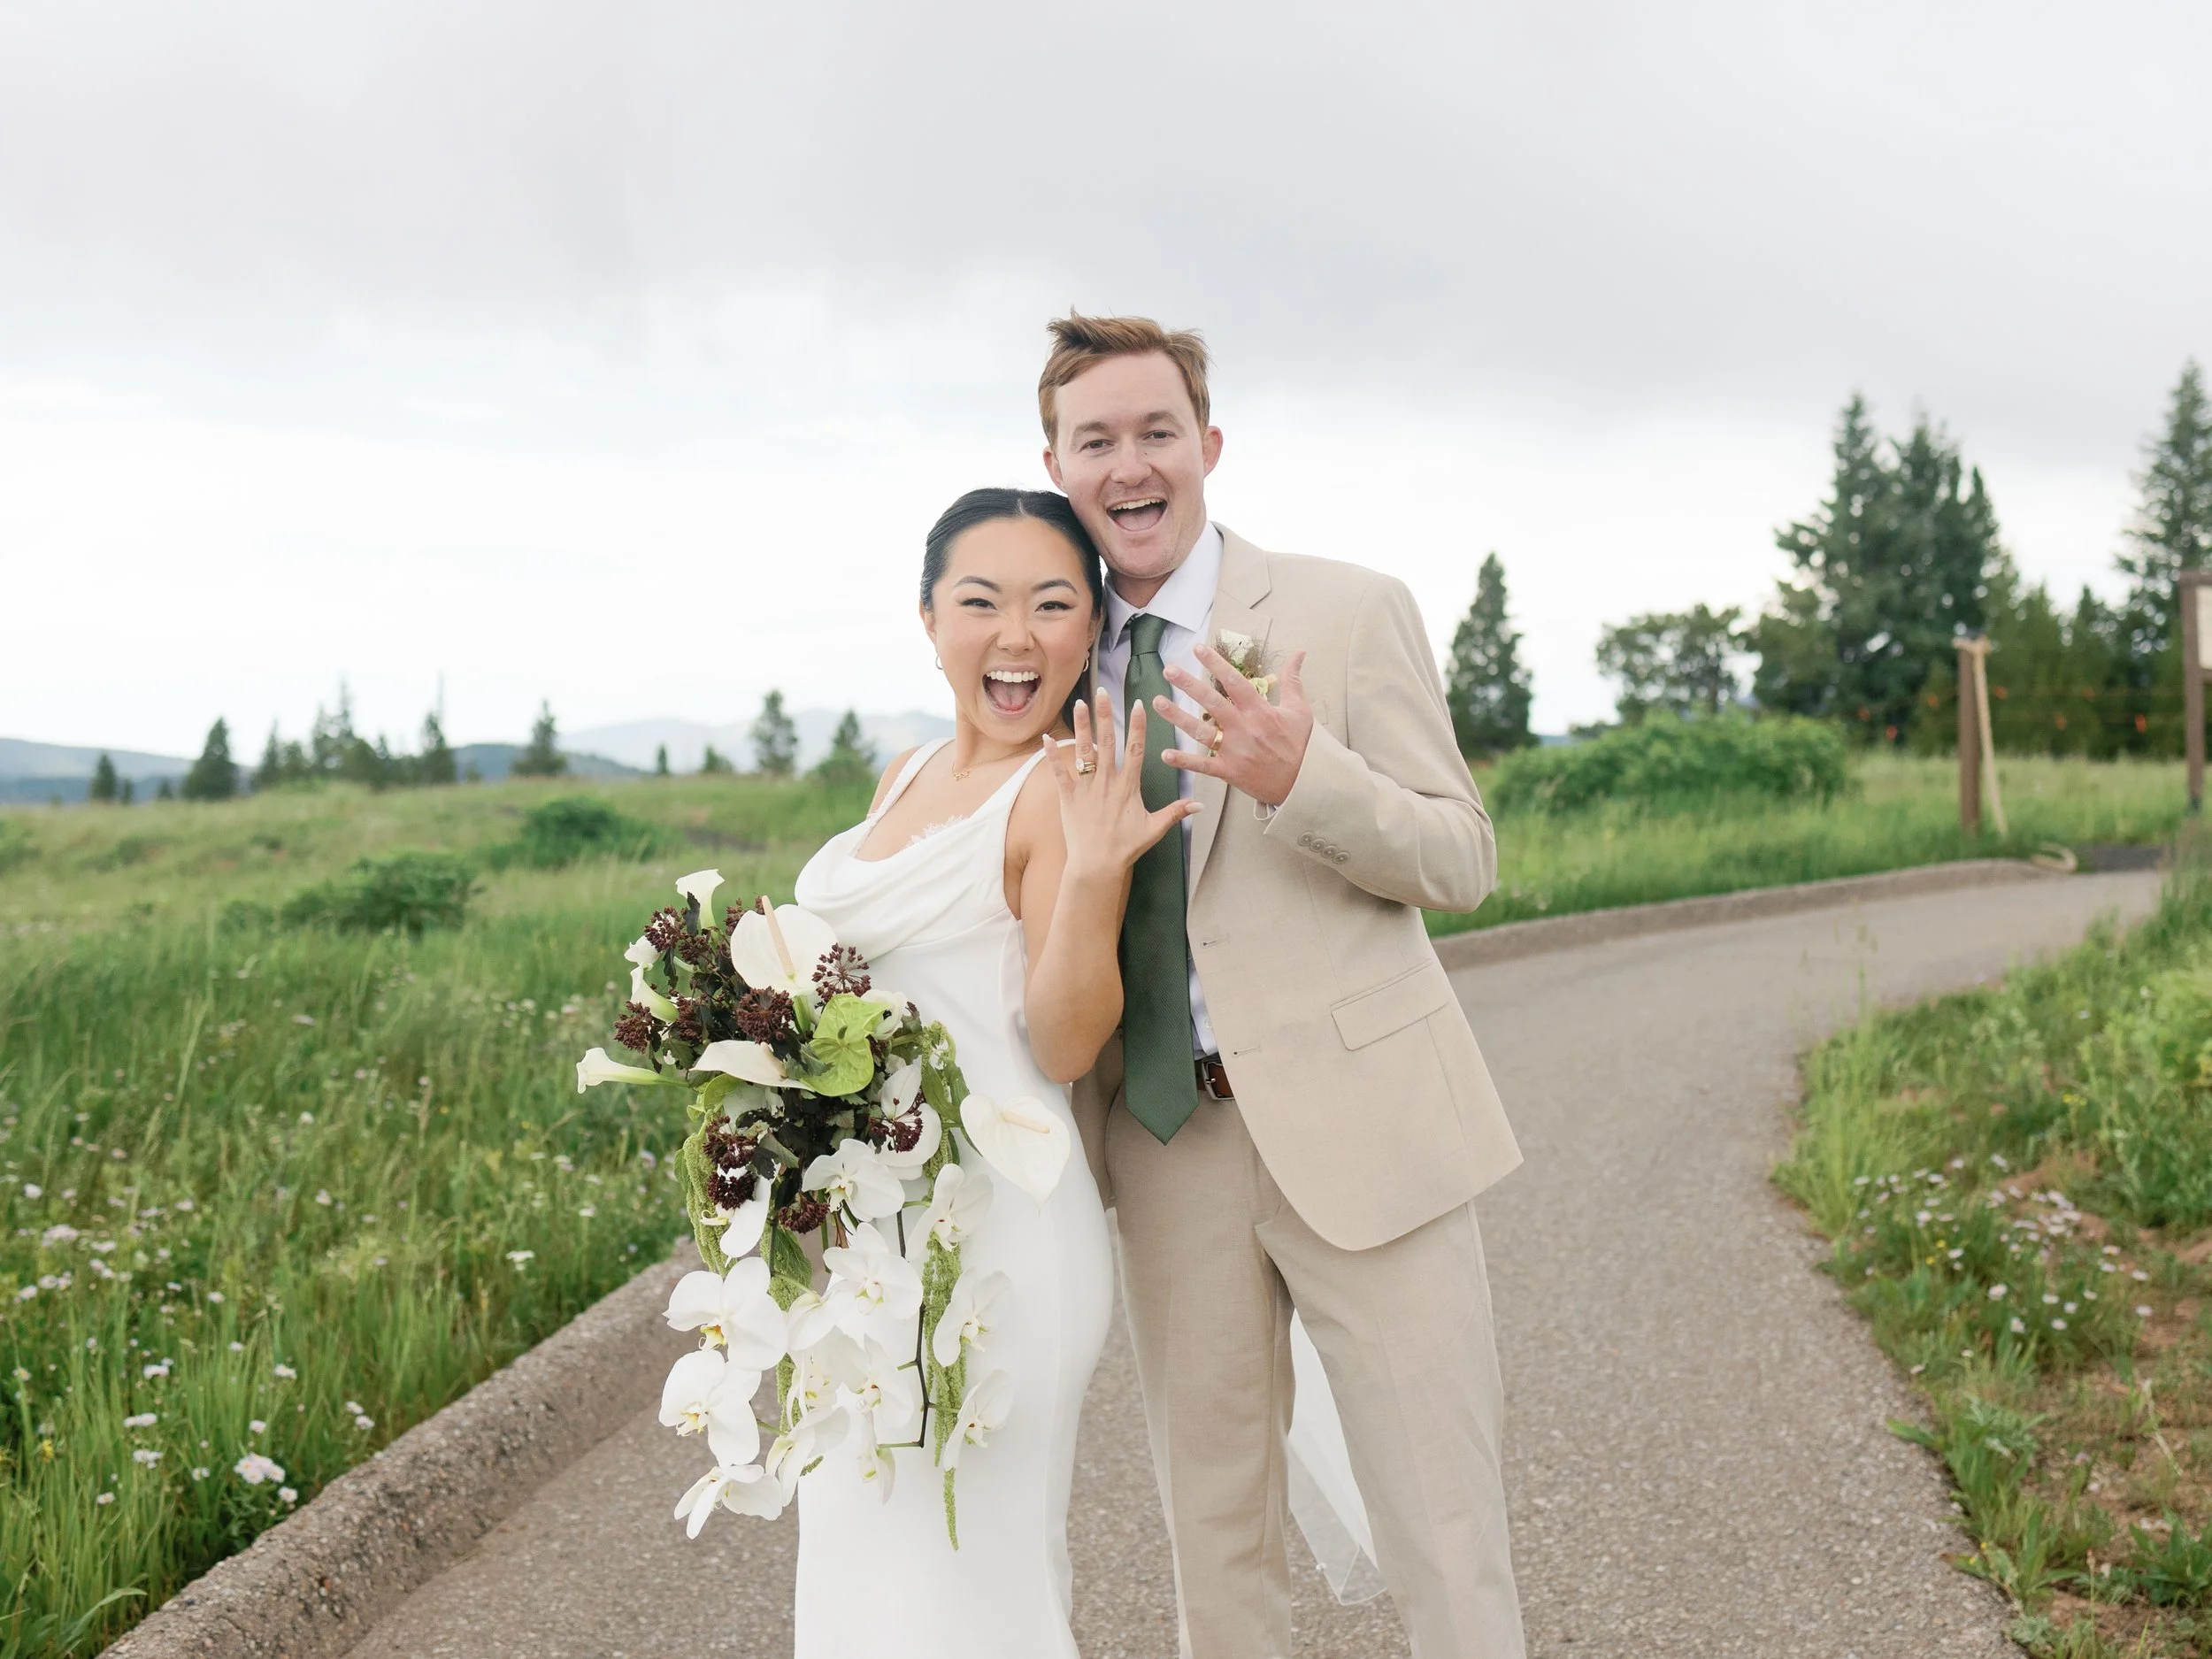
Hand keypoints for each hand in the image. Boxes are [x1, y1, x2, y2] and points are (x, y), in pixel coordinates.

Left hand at [1041, 690, 1200, 881]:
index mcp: (1128, 786)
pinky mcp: (1068, 798)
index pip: (1134, 749)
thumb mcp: (1155, 829)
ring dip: (1081, 727)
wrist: (1097, 865)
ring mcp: (1086, 788)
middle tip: (1103, 692)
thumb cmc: (1126, 847)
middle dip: (1105, 715)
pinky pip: (1059, 773)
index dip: (1137, 726)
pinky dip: (1053, 756)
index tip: (1137, 705)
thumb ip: (1176, 812)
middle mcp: (1107, 782)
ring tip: (1079, 703)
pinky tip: (1047, 738)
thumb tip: (1199, 804)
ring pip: (1084, 752)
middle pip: (1107, 742)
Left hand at [1155, 645, 1312, 805]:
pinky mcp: (1229, 771)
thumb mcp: (1300, 710)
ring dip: (1177, 717)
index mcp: (1260, 711)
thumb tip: (1299, 653)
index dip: (1215, 663)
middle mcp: (1244, 728)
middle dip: (1189, 684)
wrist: (1303, 783)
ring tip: (1158, 701)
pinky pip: (1203, 765)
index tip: (1198, 648)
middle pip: (1212, 701)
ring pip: (1201, 730)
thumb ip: (1293, 681)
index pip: (1234, 681)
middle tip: (1169, 669)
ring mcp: (1235, 750)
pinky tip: (1165, 753)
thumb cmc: (1300, 746)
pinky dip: (1184, 761)